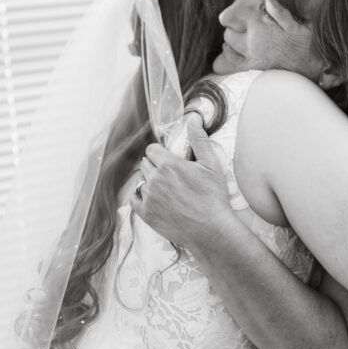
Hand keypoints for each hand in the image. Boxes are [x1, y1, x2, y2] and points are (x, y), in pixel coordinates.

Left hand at [129, 117, 232, 247]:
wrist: (211, 229)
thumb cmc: (213, 197)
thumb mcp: (212, 165)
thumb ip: (200, 140)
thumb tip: (193, 119)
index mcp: (169, 164)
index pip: (152, 150)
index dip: (160, 154)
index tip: (169, 161)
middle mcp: (155, 179)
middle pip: (145, 164)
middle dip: (155, 166)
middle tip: (170, 176)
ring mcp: (149, 197)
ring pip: (141, 181)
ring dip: (150, 182)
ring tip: (166, 190)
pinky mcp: (146, 213)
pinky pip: (134, 199)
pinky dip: (141, 197)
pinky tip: (154, 200)